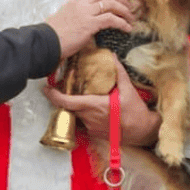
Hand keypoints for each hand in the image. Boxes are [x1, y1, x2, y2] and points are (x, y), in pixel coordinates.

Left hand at [41, 50, 160, 145]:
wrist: (143, 132)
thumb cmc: (135, 112)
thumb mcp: (129, 90)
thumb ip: (119, 72)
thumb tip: (113, 56)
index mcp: (93, 106)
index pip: (66, 102)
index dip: (53, 96)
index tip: (46, 89)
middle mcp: (89, 118)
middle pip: (69, 107)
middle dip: (66, 99)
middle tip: (65, 89)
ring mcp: (91, 127)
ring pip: (76, 115)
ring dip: (77, 108)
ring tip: (82, 99)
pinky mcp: (94, 134)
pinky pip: (84, 123)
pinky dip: (85, 116)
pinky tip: (93, 110)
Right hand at [44, 0, 133, 59]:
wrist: (45, 42)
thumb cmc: (53, 35)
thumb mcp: (65, 19)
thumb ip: (77, 16)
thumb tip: (85, 21)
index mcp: (76, 1)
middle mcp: (82, 3)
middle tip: (130, 7)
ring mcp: (85, 12)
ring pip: (111, 3)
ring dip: (124, 10)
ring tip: (131, 18)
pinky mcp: (89, 24)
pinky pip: (110, 19)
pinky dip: (121, 23)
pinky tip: (127, 28)